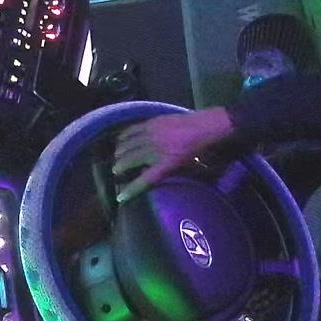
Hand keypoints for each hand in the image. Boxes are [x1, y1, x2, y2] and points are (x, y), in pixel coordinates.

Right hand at [112, 107, 234, 202]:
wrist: (205, 126)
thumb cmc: (197, 149)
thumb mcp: (183, 166)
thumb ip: (165, 170)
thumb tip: (145, 172)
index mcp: (167, 163)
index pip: (145, 179)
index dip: (132, 189)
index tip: (120, 198)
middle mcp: (157, 149)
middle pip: (132, 160)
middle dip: (120, 167)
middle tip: (115, 171)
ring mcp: (153, 134)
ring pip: (130, 144)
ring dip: (120, 151)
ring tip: (116, 156)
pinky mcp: (153, 122)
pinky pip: (134, 129)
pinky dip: (125, 135)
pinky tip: (120, 139)